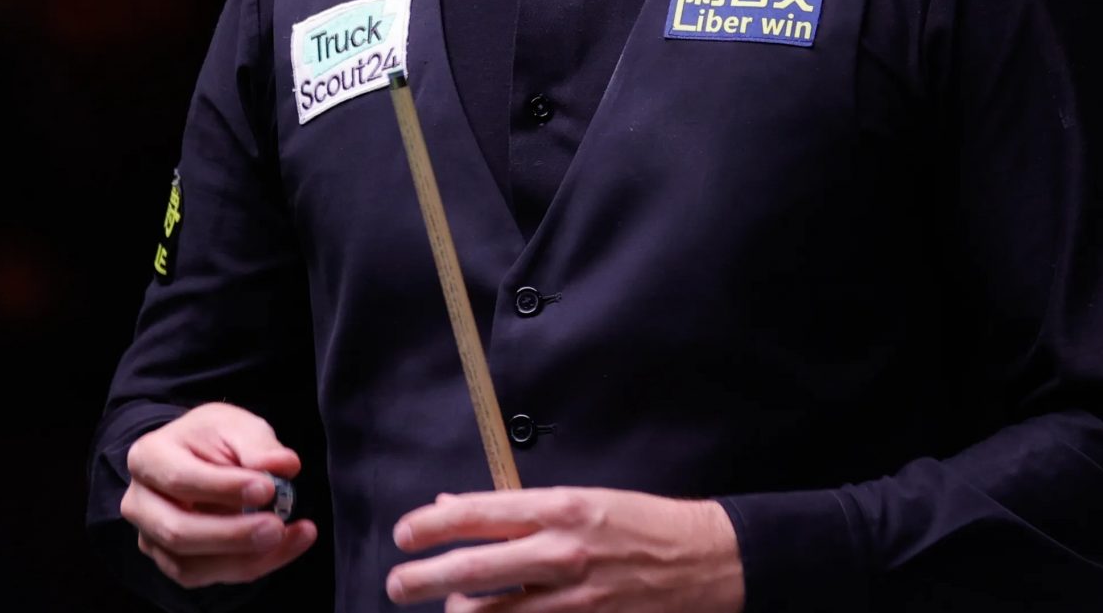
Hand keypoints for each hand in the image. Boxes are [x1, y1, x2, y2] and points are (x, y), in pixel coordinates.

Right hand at [121, 401, 319, 587]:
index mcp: (148, 457)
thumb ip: (258, 444)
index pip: (180, 478)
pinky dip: (249, 566)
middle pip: (177, 531)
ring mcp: (151, 537)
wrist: (198, 456)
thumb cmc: (213, 439)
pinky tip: (282, 547)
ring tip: (287, 536)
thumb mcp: (235, 425)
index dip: (224, 488)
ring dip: (244, 558)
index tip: (267, 488)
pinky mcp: (171, 562)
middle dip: (232, 535)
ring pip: (190, 565)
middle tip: (276, 526)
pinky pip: (206, 577)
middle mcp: (140, 503)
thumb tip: (284, 464)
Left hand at [386, 486, 743, 611]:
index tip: (404, 534)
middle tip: (397, 583)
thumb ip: (517, 509)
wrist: (704, 561)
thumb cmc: (640, 524)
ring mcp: (575, 598)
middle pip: (472, 568)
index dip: (431, 524)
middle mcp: (562, 551)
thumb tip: (454, 506)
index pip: (478, 512)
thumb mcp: (581, 500)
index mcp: (560, 508)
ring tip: (447, 612)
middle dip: (423, 578)